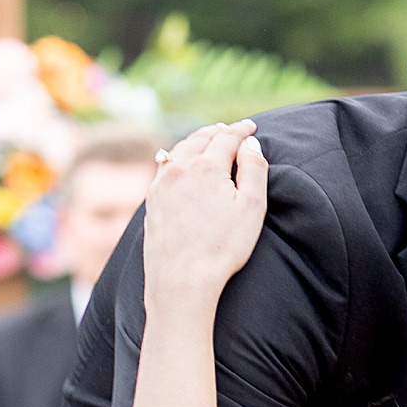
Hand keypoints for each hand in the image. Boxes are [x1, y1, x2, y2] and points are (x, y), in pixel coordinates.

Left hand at [143, 121, 266, 306]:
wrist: (181, 279)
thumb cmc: (222, 246)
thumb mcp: (252, 207)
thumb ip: (254, 169)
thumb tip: (251, 145)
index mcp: (207, 166)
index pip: (228, 137)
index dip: (242, 130)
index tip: (252, 127)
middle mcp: (180, 168)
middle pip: (201, 138)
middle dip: (218, 131)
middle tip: (230, 130)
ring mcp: (162, 184)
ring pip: (180, 150)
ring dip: (196, 141)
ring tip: (207, 140)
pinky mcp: (152, 201)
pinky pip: (165, 166)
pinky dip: (178, 156)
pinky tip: (181, 163)